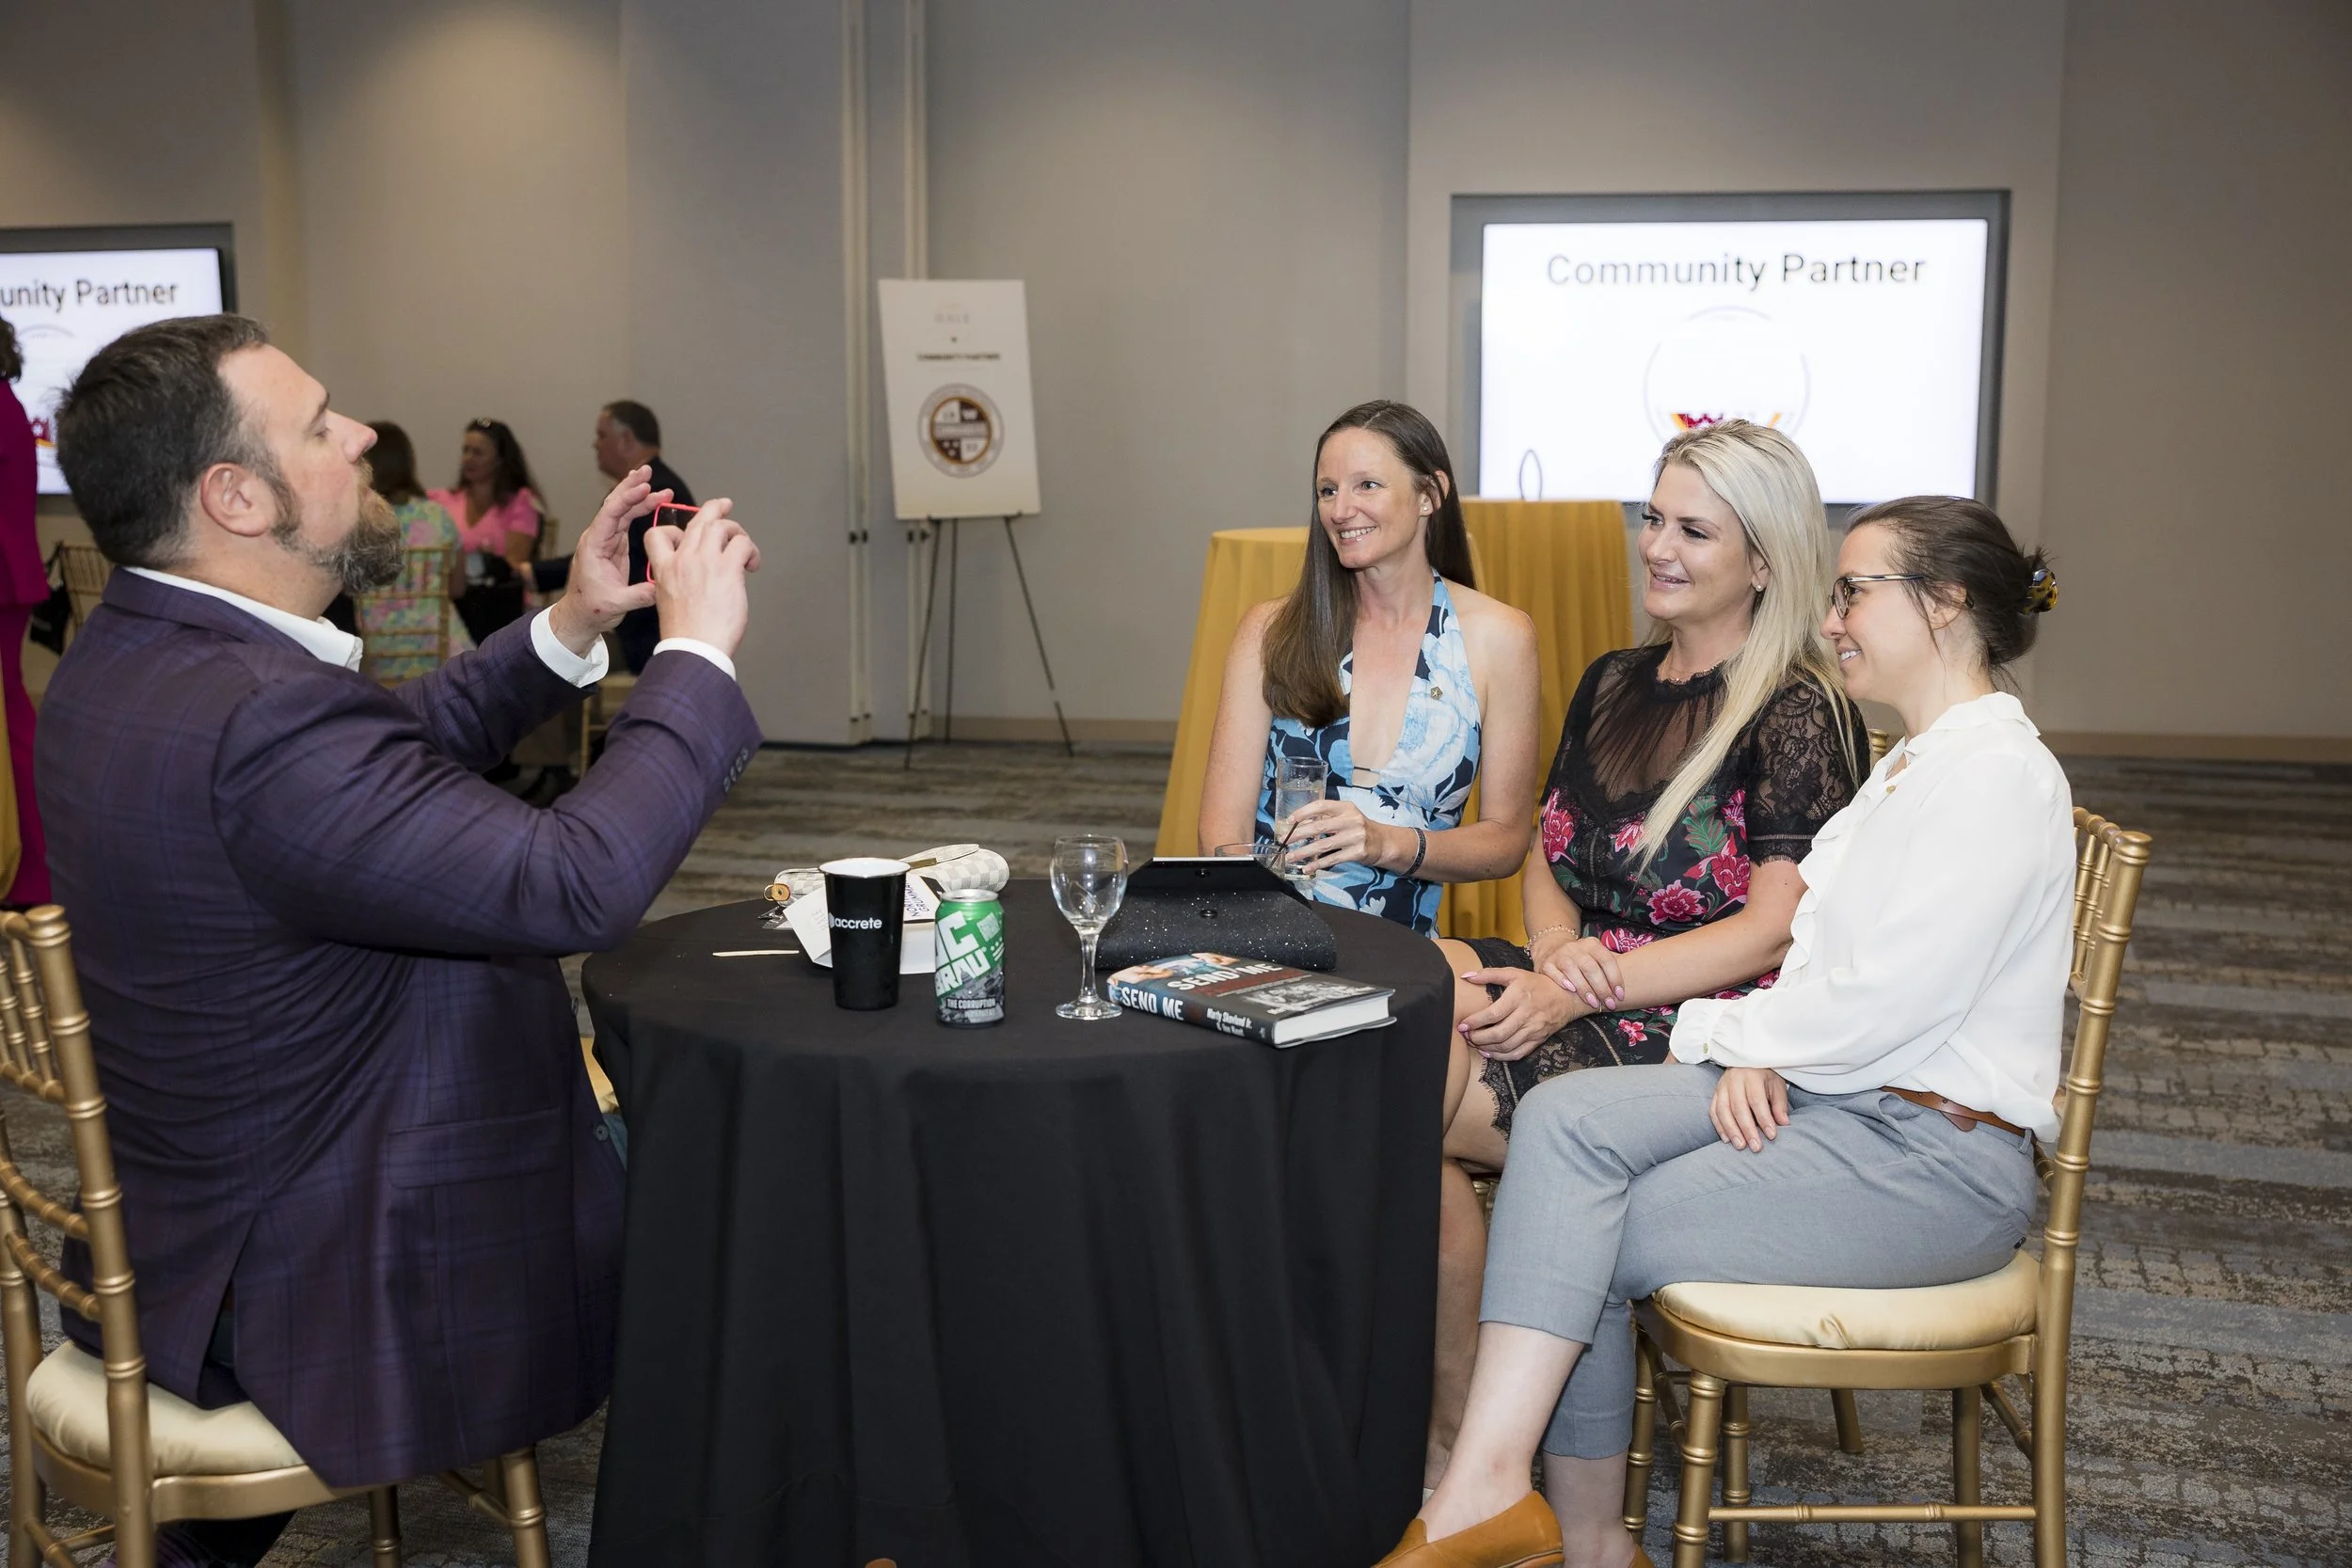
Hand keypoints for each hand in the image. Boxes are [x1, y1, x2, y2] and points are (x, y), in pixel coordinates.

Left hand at [548, 464, 662, 654]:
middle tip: (648, 470)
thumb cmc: (591, 609)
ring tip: (658, 485)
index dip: (627, 499)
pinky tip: (654, 501)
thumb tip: (661, 588)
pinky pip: (628, 520)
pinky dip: (641, 509)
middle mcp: (598, 537)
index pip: (610, 514)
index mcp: (594, 546)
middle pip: (614, 504)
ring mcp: (607, 539)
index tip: (645, 487)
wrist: (580, 615)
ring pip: (623, 510)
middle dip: (631, 486)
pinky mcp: (615, 545)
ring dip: (640, 496)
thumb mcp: (615, 604)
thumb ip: (638, 596)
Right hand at [645, 497, 760, 656]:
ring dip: (737, 531)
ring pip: (721, 526)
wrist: (694, 649)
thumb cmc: (686, 636)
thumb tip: (700, 579)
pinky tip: (753, 565)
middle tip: (725, 505)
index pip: (658, 535)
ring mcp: (705, 562)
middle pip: (697, 522)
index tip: (686, 533)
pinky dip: (751, 550)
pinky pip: (742, 544)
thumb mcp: (668, 603)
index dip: (674, 529)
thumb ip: (679, 584)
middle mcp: (682, 560)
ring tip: (745, 547)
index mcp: (664, 570)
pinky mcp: (727, 569)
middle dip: (713, 509)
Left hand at [1280, 798, 1400, 872]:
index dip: (1303, 812)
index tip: (1289, 821)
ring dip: (1304, 852)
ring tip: (1290, 857)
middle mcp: (1351, 820)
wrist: (1383, 842)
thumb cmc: (1359, 828)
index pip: (1321, 806)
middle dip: (1298, 834)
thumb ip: (1328, 817)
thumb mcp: (1347, 816)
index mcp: (1346, 808)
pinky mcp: (1357, 853)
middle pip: (1319, 826)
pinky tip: (1306, 868)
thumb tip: (1300, 824)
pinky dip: (1317, 864)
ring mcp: (1355, 837)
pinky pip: (1332, 859)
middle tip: (1284, 840)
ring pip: (1323, 845)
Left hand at [1456, 965, 1582, 1060]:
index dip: (1475, 1022)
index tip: (1462, 1025)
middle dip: (1478, 1038)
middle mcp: (1526, 1015)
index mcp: (1519, 997)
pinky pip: (1517, 1054)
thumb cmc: (1536, 984)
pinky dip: (1501, 1056)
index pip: (1493, 1014)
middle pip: (1499, 1034)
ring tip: (1474, 1044)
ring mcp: (1533, 1029)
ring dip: (1487, 1048)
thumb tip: (1465, 976)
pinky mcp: (1538, 1040)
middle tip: (1466, 1036)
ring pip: (1506, 1046)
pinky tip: (1489, 1052)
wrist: (1565, 996)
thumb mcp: (1514, 973)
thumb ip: (1489, 974)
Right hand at [1536, 935, 1624, 1011]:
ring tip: (1593, 1003)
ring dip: (1584, 988)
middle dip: (1601, 988)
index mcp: (1592, 944)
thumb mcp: (1596, 956)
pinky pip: (1553, 972)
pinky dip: (1562, 980)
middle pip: (1590, 967)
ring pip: (1572, 969)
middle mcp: (1575, 947)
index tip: (1620, 995)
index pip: (1606, 959)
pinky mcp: (1546, 964)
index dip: (1615, 978)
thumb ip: (1611, 965)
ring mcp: (1559, 954)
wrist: (1552, 948)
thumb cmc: (1582, 959)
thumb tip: (1635, 979)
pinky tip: (1570, 990)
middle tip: (1609, 1004)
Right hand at [1710, 1067, 1788, 1152]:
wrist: (1747, 1061)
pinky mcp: (1715, 1093)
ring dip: (1731, 1130)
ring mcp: (1722, 1086)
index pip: (1757, 1100)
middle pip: (1738, 1108)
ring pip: (1723, 1111)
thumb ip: (1779, 1104)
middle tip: (1755, 1147)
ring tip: (1740, 1146)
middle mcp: (1734, 1080)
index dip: (1764, 1119)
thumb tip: (1783, 1123)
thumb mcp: (1777, 1085)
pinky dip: (1719, 1126)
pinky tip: (1727, 1139)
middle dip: (1747, 1130)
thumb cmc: (1765, 1076)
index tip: (1771, 1136)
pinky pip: (1713, 1111)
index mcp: (1752, 1076)